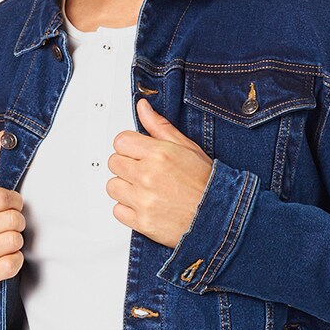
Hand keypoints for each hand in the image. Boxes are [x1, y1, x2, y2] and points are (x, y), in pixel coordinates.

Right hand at [0, 134, 25, 294]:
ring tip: (1, 245)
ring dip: (14, 244)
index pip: (4, 197)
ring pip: (15, 241)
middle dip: (15, 225)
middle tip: (3, 230)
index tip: (10, 209)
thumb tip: (5, 138)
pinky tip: (1, 260)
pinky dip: (13, 263)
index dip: (15, 204)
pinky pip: (13, 263)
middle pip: (14, 220)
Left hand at [107, 97, 213, 247]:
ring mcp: (143, 200)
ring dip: (124, 188)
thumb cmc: (206, 183)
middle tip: (143, 172)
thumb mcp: (187, 147)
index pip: (120, 141)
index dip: (129, 147)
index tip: (137, 153)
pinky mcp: (141, 222)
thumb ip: (160, 126)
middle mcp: (147, 176)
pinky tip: (143, 205)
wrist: (218, 216)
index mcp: (159, 154)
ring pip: (112, 187)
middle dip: (126, 166)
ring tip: (143, 190)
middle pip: (114, 163)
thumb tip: (143, 108)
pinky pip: (117, 211)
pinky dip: (127, 209)